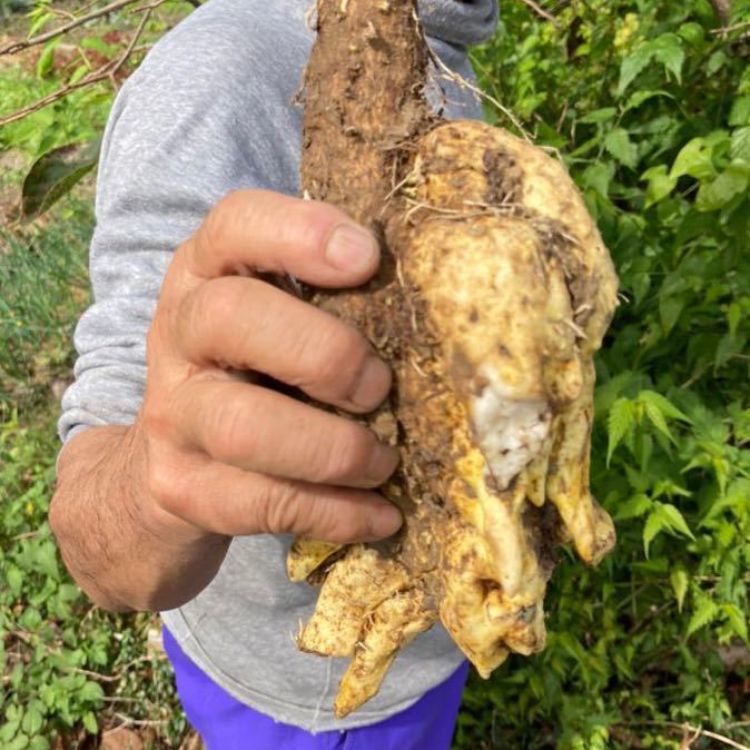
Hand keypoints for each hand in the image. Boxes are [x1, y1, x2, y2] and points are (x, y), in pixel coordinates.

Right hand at [135, 190, 401, 545]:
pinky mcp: (180, 487)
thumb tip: (444, 310)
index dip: (301, 232)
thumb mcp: (283, 318)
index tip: (368, 259)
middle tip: (379, 387)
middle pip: (233, 317)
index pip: (236, 223)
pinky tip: (382, 515)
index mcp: (209, 273)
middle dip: (325, 353)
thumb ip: (334, 300)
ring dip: (336, 450)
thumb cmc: (258, 373)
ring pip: (245, 426)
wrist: (174, 465)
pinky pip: (261, 503)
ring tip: (385, 460)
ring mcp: (172, 413)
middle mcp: (179, 332)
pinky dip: (336, 513)